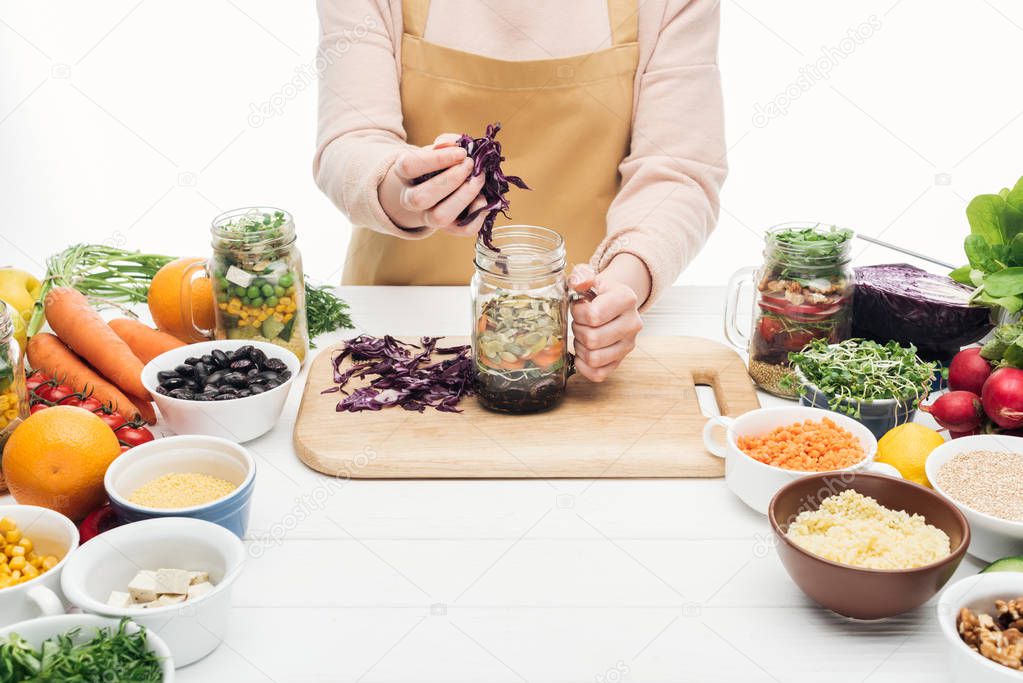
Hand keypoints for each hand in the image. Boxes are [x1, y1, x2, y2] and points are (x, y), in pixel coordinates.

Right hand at [379, 134, 486, 235]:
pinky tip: (482, 199)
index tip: (461, 152)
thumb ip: (448, 142)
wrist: (442, 185)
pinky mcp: (450, 228)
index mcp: (405, 175)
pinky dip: (478, 215)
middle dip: (451, 180)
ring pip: (439, 218)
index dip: (437, 159)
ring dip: (464, 196)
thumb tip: (455, 145)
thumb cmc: (441, 163)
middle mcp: (411, 200)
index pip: (409, 166)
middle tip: (470, 164)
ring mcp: (429, 217)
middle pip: (420, 198)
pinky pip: (463, 229)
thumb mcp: (441, 148)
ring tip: (478, 179)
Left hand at [569, 260, 644, 381]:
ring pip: (594, 358)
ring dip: (580, 348)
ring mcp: (629, 344)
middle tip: (579, 322)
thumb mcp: (590, 276)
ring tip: (582, 335)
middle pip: (593, 339)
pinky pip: (598, 374)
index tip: (579, 306)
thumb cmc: (598, 291)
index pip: (594, 316)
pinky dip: (584, 366)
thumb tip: (579, 283)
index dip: (578, 313)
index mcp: (626, 298)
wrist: (614, 302)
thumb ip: (581, 275)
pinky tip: (582, 352)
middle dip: (578, 330)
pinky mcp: (621, 360)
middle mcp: (633, 323)